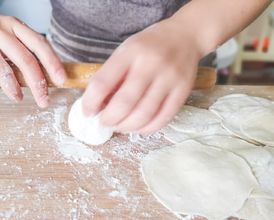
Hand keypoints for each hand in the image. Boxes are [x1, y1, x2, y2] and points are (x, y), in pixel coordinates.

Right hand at [0, 0, 66, 106]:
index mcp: (15, 26)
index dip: (52, 62)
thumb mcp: (10, 34)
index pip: (39, 44)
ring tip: (18, 97)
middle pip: (25, 60)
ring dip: (13, 87)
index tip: (61, 79)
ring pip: (2, 68)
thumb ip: (25, 52)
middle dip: (38, 84)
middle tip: (44, 100)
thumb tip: (45, 79)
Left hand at [82, 19, 204, 133]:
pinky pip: (163, 118)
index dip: (91, 102)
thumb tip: (98, 105)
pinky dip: (147, 128)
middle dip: (109, 119)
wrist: (185, 36)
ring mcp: (169, 79)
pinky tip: (139, 127)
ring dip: (127, 126)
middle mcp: (151, 65)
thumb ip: (113, 74)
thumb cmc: (150, 46)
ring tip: (120, 126)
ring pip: (144, 114)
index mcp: (131, 52)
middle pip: (124, 103)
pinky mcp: (183, 91)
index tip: (88, 112)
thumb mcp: (127, 51)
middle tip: (104, 122)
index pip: (103, 82)